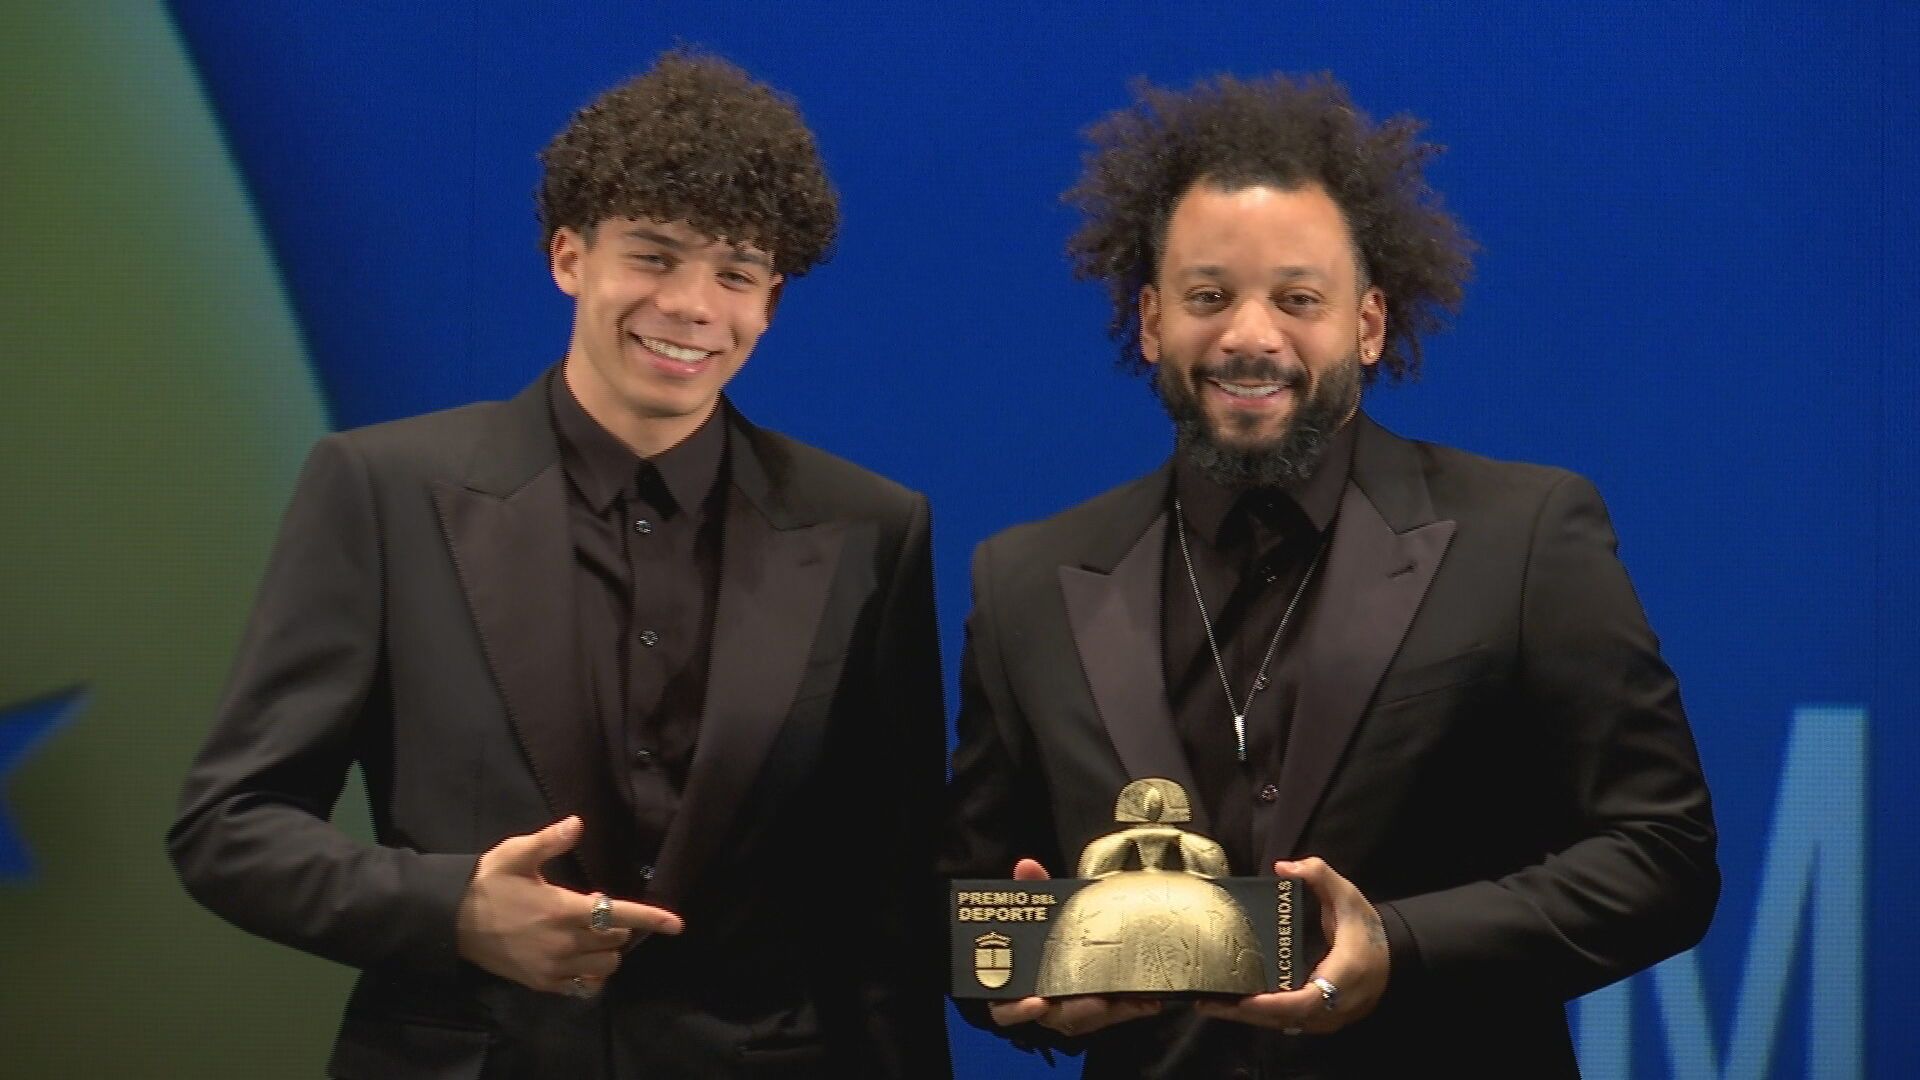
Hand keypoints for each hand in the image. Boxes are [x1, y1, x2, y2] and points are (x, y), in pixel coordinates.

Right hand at [454, 816, 683, 995]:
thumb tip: (578, 822)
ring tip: (592, 935)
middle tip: (600, 912)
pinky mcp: (542, 983)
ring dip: (607, 951)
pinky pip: (583, 987)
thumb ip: (550, 841)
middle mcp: (564, 943)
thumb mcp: (516, 854)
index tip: (677, 924)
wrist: (451, 920)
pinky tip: (583, 960)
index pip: (618, 914)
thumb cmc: (488, 882)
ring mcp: (553, 967)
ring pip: (604, 966)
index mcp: (562, 909)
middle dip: (618, 927)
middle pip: (615, 941)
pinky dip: (592, 975)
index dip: (651, 919)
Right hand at [986, 858, 1161, 1036]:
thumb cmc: (1044, 937)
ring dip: (1111, 1012)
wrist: (1069, 945)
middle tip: (1095, 1001)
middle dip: (1076, 1012)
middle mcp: (1042, 1006)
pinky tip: (1148, 999)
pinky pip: (1114, 1014)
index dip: (1018, 1011)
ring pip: (1088, 1019)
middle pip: (1055, 1018)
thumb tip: (1026, 866)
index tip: (1036, 1003)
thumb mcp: (1038, 913)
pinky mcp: (1099, 1012)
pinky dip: (1131, 1007)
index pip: (1006, 1011)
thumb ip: (1031, 892)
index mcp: (1017, 988)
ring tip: (1130, 998)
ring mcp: (1071, 1011)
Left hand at [1194, 857, 1388, 1034]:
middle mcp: (1335, 1005)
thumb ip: (1319, 875)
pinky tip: (1235, 1007)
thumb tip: (1283, 866)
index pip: (1307, 1001)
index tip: (1246, 999)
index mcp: (1343, 976)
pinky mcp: (1322, 1020)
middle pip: (1285, 1019)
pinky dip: (1261, 1017)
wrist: (1394, 955)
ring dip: (1248, 1018)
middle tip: (1207, 1003)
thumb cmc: (1367, 927)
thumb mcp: (1347, 896)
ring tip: (1211, 1005)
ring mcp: (1329, 1018)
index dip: (1275, 1004)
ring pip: (1284, 1024)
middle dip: (1245, 1014)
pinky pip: (1288, 1022)